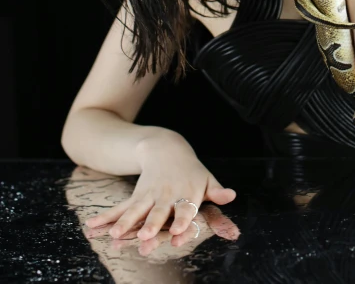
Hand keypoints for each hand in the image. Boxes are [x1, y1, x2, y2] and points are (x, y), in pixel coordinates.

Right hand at [83, 132, 237, 243]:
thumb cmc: (191, 170)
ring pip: (136, 210)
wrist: (165, 148)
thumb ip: (216, 191)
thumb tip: (231, 196)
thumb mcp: (206, 178)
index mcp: (186, 193)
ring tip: (115, 234)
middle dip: (151, 225)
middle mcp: (166, 195)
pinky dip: (106, 217)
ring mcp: (148, 196)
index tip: (176, 233)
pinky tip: (92, 226)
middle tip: (144, 237)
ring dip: (125, 223)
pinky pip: (119, 208)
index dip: (182, 222)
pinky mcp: (135, 197)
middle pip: (158, 212)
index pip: (185, 210)